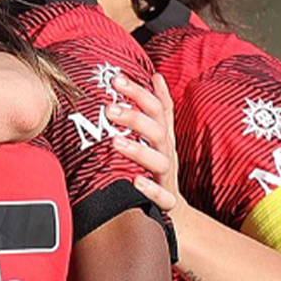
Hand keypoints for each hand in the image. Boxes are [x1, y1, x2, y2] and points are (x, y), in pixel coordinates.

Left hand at [107, 73, 181, 212]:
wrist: (171, 206)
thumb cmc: (157, 162)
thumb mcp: (160, 134)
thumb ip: (159, 107)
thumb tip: (156, 75)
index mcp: (162, 135)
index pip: (156, 108)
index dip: (139, 92)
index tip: (116, 78)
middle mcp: (166, 152)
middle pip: (156, 131)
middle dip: (134, 118)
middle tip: (110, 108)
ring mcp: (167, 176)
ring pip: (159, 162)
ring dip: (138, 151)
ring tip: (115, 142)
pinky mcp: (167, 200)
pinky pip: (163, 197)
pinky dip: (151, 190)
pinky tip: (135, 182)